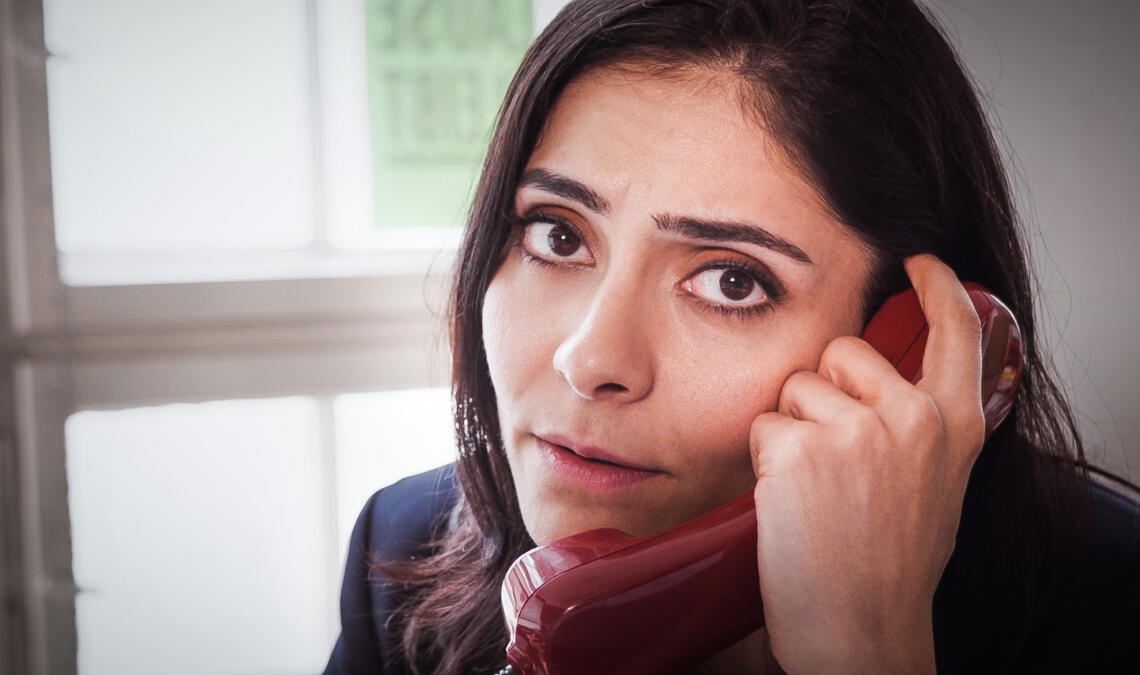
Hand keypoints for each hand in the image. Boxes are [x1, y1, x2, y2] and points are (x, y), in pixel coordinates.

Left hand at [749, 254, 984, 673]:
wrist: (861, 628)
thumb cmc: (890, 565)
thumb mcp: (936, 486)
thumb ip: (923, 428)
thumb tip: (897, 384)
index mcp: (955, 426)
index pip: (957, 331)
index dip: (939, 288)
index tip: (921, 263)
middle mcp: (913, 417)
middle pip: (844, 351)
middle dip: (825, 389)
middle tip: (833, 458)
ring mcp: (858, 429)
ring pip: (795, 387)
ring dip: (792, 429)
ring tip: (814, 489)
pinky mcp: (803, 448)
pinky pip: (764, 423)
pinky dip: (766, 459)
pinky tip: (789, 502)